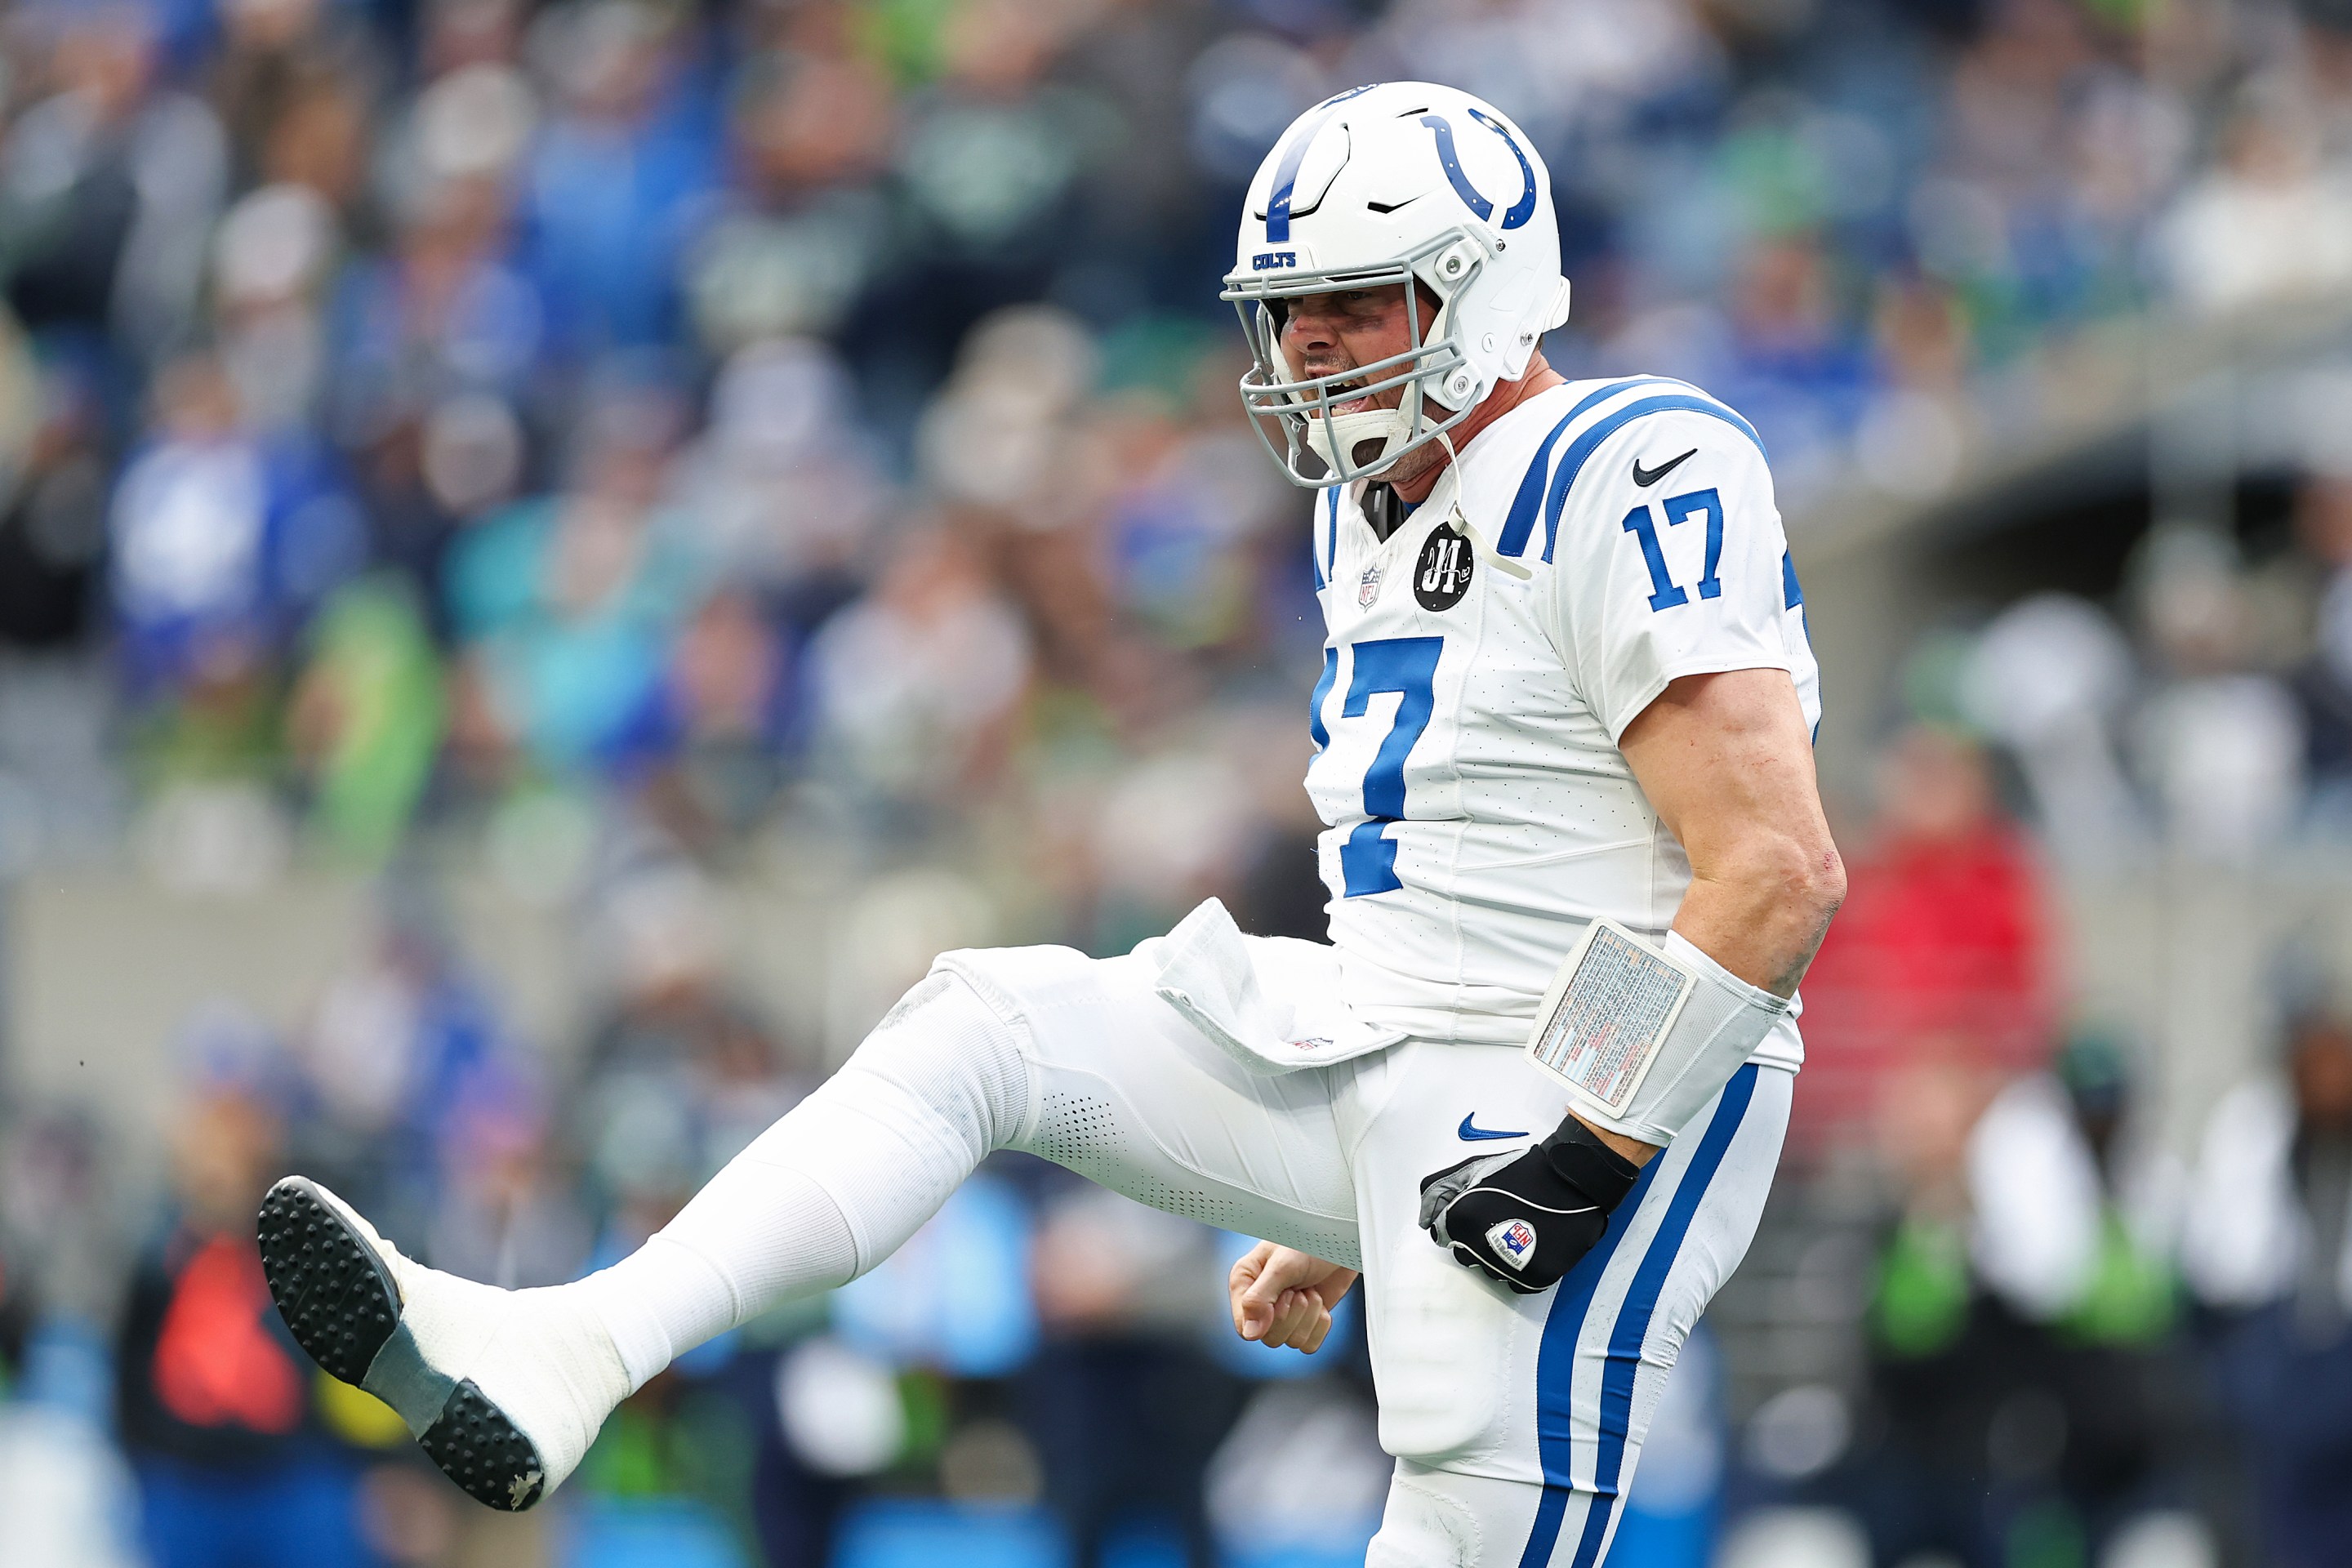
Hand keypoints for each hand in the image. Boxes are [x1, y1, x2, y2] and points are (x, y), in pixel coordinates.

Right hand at [1228, 1242, 1358, 1352]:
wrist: (1341, 1239)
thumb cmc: (1309, 1240)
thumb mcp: (1282, 1266)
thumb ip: (1260, 1298)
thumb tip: (1249, 1334)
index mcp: (1244, 1283)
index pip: (1245, 1327)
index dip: (1267, 1320)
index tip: (1284, 1297)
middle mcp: (1260, 1301)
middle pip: (1270, 1338)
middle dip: (1292, 1315)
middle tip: (1298, 1289)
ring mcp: (1284, 1313)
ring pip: (1291, 1341)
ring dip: (1308, 1316)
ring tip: (1309, 1289)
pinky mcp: (1305, 1321)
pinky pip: (1309, 1344)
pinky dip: (1319, 1324)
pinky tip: (1320, 1301)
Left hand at [1418, 1116, 1638, 1293]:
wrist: (1572, 1179)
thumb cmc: (1520, 1171)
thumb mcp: (1473, 1169)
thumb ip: (1438, 1191)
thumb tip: (1424, 1222)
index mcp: (1461, 1219)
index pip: (1443, 1235)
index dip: (1459, 1222)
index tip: (1478, 1211)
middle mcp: (1480, 1247)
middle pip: (1465, 1256)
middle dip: (1475, 1240)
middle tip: (1500, 1220)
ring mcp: (1509, 1265)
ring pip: (1490, 1273)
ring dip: (1498, 1258)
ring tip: (1519, 1232)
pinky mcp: (1537, 1277)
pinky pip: (1518, 1284)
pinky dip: (1522, 1271)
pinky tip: (1532, 1247)